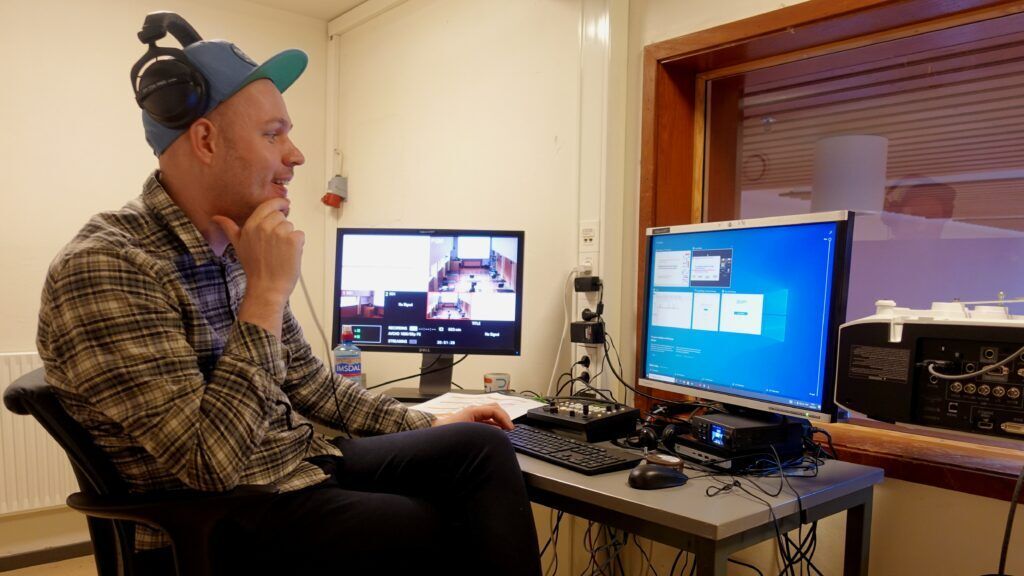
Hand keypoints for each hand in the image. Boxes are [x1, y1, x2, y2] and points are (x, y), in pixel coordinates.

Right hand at [212, 198, 303, 337]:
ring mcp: (279, 233)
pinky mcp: (293, 240)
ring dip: (289, 237)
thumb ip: (229, 228)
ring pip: (291, 226)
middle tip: (274, 246)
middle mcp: (264, 226)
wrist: (266, 288)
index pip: (268, 205)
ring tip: (279, 253)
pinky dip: (298, 245)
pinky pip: (300, 235)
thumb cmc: (254, 269)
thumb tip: (216, 218)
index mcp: (251, 226)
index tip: (284, 205)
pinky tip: (288, 256)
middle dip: (281, 228)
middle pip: (281, 216)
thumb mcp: (238, 245)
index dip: (278, 204)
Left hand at [432, 403, 513, 429]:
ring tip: (506, 430)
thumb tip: (497, 431)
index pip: (494, 409)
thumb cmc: (447, 432)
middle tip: (510, 427)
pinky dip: (494, 425)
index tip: (510, 428)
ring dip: (499, 421)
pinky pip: (485, 421)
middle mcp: (473, 411)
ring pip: (490, 415)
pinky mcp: (470, 422)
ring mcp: (471, 416)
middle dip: (504, 416)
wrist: (434, 434)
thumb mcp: (468, 431)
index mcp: (473, 410)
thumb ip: (484, 430)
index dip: (504, 418)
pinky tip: (496, 433)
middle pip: (494, 408)